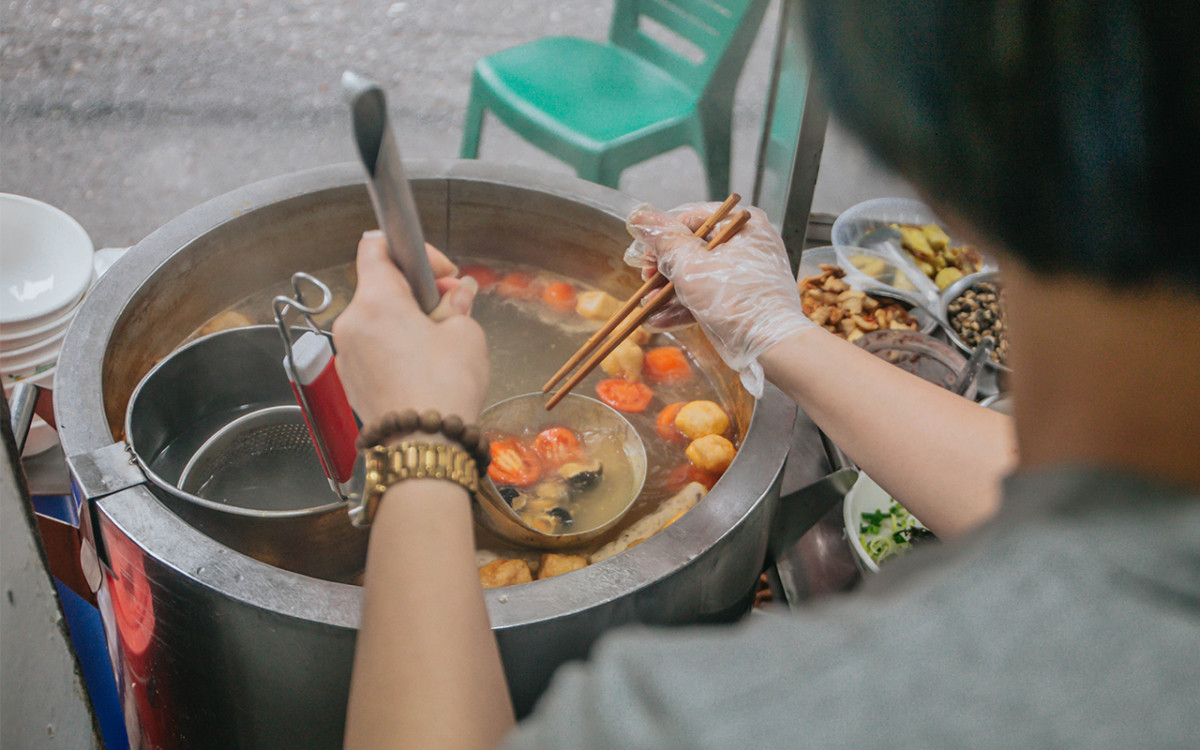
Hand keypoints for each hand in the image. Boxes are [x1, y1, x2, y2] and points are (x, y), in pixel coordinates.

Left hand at [333, 231, 489, 424]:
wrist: (423, 446)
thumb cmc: (444, 387)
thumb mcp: (465, 334)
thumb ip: (457, 306)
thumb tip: (458, 295)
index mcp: (376, 300)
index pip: (376, 247)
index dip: (413, 251)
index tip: (441, 273)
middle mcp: (351, 322)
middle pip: (380, 287)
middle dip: (416, 293)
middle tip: (450, 310)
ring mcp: (346, 354)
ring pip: (375, 321)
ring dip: (404, 322)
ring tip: (439, 343)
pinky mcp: (350, 380)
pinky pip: (371, 349)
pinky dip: (393, 348)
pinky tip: (422, 367)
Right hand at [624, 203, 813, 394]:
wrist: (768, 345)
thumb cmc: (735, 299)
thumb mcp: (690, 265)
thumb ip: (663, 241)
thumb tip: (641, 218)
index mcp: (742, 224)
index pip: (692, 219)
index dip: (662, 237)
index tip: (645, 257)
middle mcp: (747, 243)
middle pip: (693, 249)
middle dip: (664, 270)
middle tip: (647, 281)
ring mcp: (745, 273)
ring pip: (698, 275)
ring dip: (669, 292)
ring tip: (648, 305)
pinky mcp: (741, 298)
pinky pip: (708, 295)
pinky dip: (685, 307)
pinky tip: (658, 320)